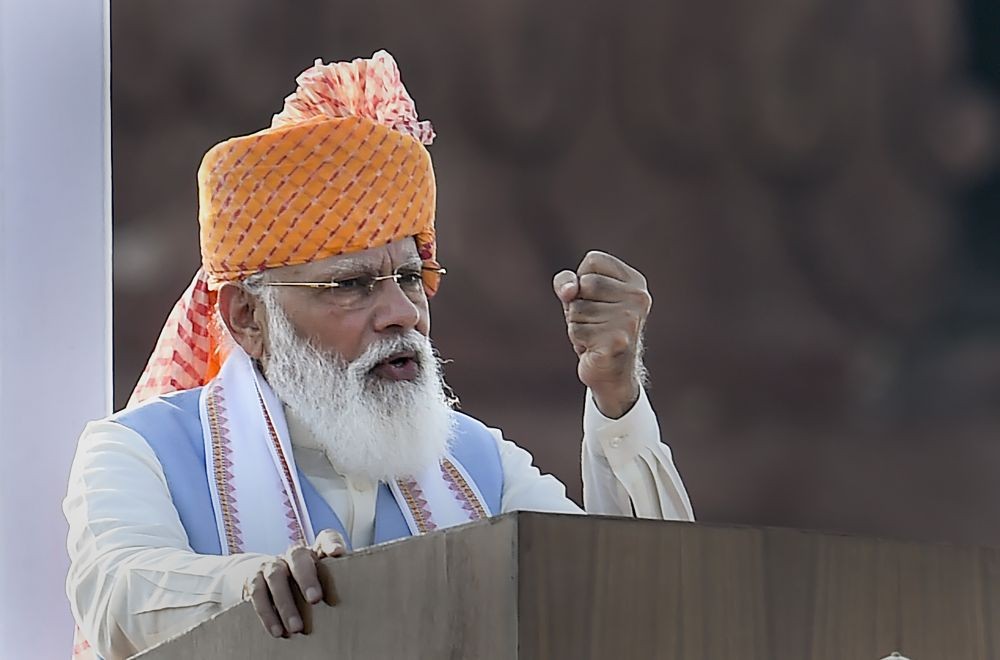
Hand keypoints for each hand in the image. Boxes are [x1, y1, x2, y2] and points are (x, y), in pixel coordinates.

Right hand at [246, 529, 346, 637]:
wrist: (265, 579)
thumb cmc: (303, 583)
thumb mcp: (320, 579)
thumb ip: (335, 581)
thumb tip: (359, 599)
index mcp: (315, 552)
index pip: (325, 538)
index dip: (331, 543)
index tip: (338, 553)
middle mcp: (292, 555)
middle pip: (298, 555)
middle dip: (306, 577)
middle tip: (315, 599)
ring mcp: (272, 565)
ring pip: (276, 577)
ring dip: (285, 603)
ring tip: (296, 628)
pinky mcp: (254, 580)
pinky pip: (257, 594)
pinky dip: (267, 614)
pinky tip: (277, 631)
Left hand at [553, 251, 650, 417]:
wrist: (612, 374)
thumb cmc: (596, 329)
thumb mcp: (579, 298)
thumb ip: (566, 282)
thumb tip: (568, 291)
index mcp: (635, 282)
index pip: (593, 260)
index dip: (582, 281)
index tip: (597, 300)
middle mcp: (638, 298)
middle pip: (584, 284)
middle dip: (578, 304)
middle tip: (594, 322)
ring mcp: (629, 320)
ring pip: (577, 308)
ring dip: (577, 324)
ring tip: (595, 335)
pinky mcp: (617, 341)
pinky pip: (576, 329)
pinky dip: (578, 340)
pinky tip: (595, 348)